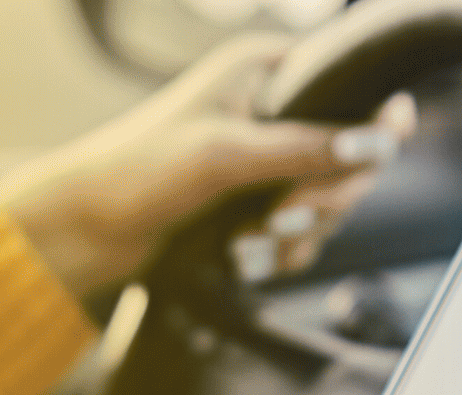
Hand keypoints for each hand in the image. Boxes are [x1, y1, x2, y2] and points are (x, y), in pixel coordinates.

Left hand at [0, 34, 416, 296]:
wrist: (83, 231)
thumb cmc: (137, 172)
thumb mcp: (226, 155)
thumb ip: (305, 147)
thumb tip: (378, 142)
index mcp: (263, 69)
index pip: (352, 80)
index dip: (374, 120)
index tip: (374, 155)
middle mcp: (271, 107)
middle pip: (351, 153)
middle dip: (322, 197)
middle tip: (282, 219)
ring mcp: (266, 157)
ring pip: (330, 199)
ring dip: (298, 232)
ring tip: (250, 245)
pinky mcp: (256, 201)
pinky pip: (303, 231)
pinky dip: (281, 251)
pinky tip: (245, 258)